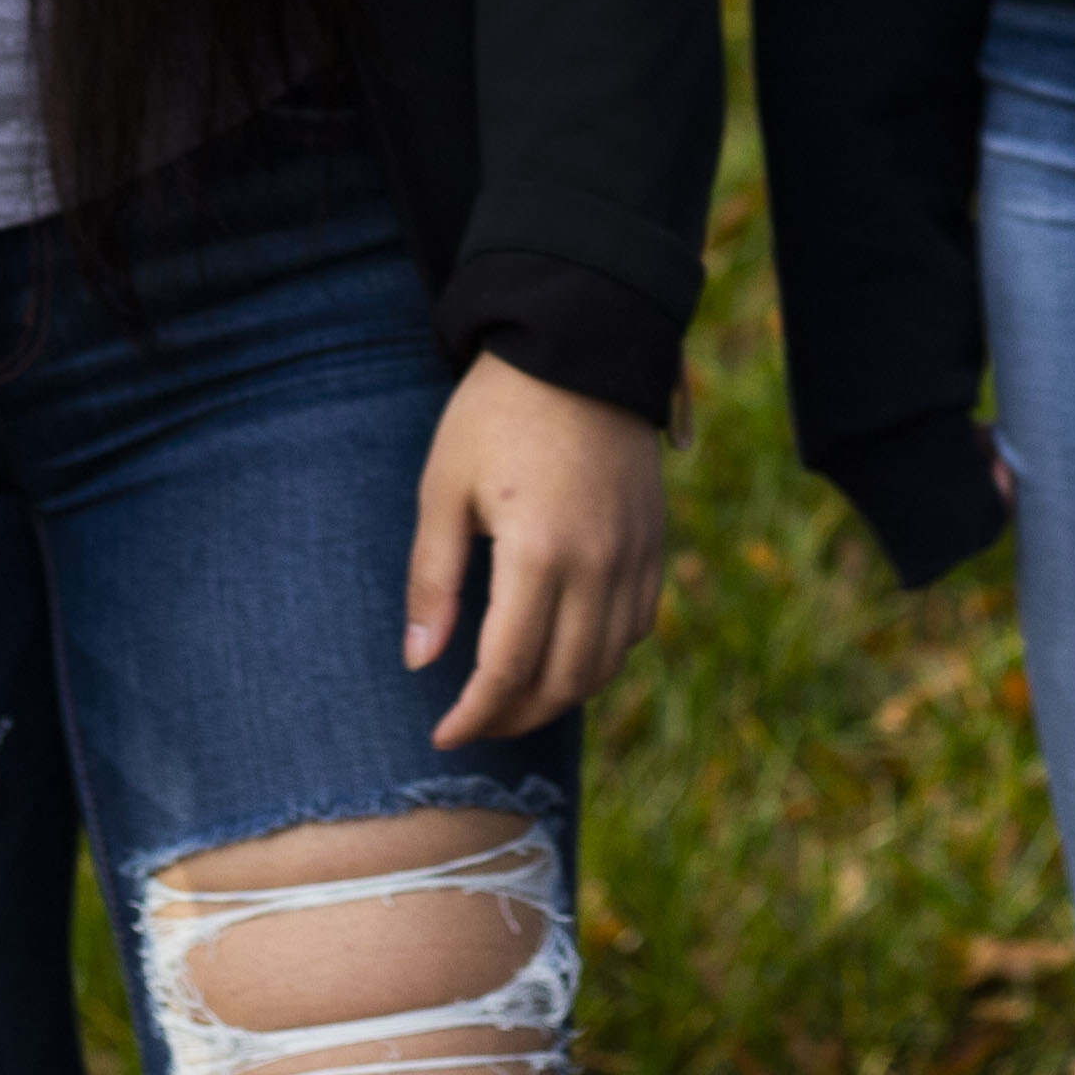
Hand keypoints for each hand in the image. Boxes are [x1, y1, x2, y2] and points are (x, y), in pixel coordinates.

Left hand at [407, 351, 667, 745]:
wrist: (582, 341)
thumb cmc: (498, 411)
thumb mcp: (444, 488)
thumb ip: (432, 581)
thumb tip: (419, 662)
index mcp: (539, 552)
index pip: (508, 669)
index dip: (473, 714)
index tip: (442, 733)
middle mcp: (598, 562)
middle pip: (564, 680)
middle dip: (514, 717)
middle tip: (474, 721)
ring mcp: (635, 551)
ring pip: (607, 660)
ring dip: (561, 693)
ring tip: (516, 697)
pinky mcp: (654, 536)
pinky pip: (639, 623)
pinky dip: (604, 655)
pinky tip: (569, 652)